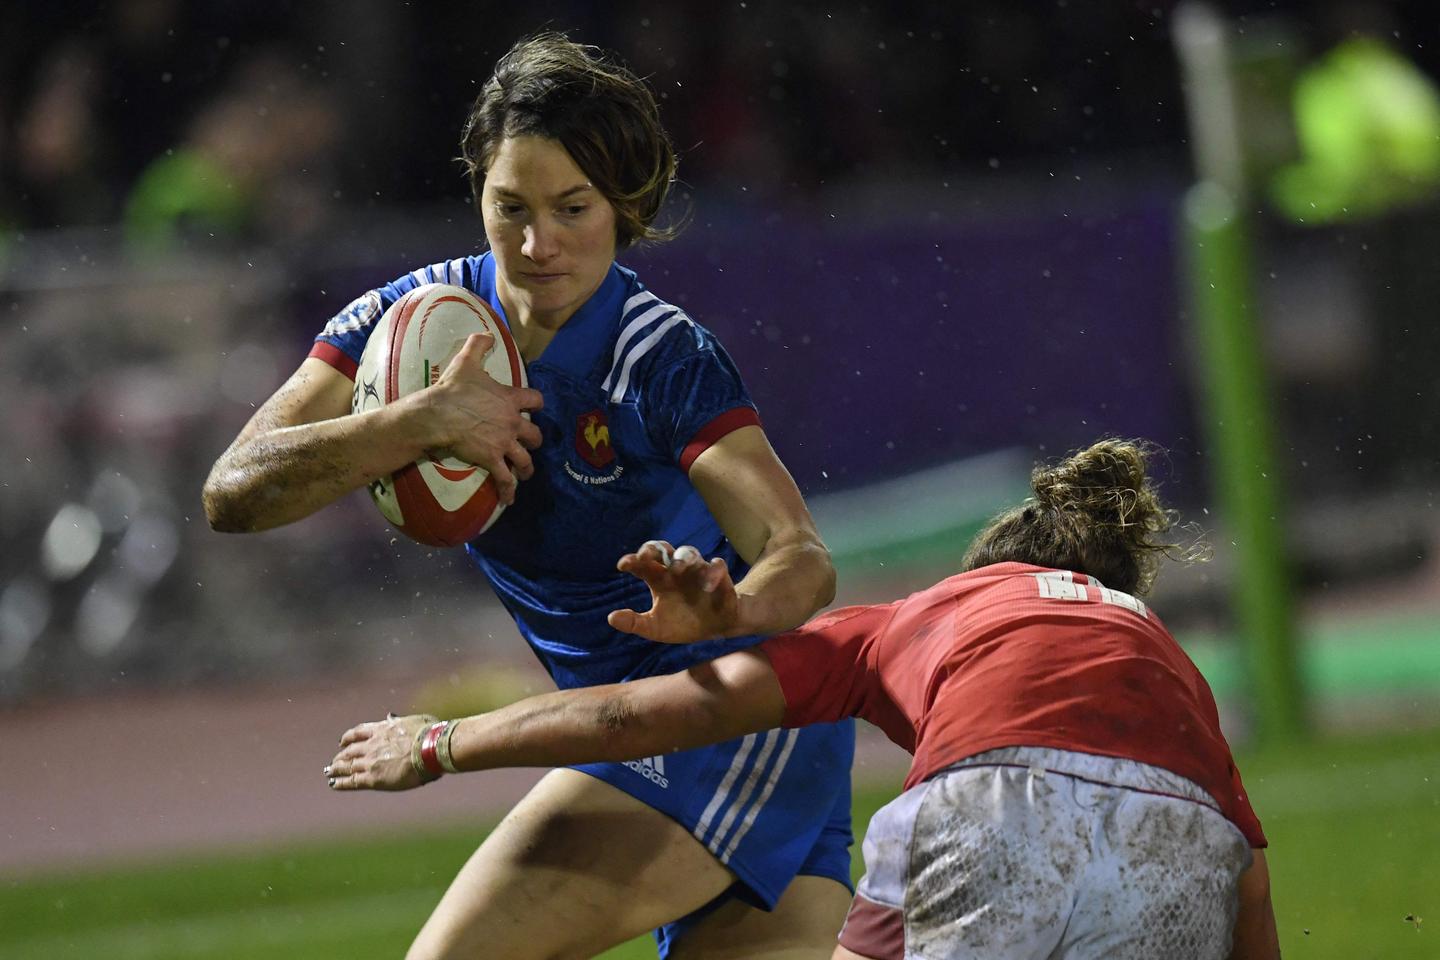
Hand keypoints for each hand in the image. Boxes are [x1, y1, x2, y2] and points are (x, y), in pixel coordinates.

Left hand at [326, 712, 435, 791]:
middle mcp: (371, 744)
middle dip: (340, 756)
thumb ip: (399, 721)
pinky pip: (352, 781)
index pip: (358, 733)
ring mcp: (370, 761)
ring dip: (336, 769)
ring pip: (347, 765)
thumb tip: (391, 716)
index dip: (348, 738)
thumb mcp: (414, 720)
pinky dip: (341, 782)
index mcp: (381, 729)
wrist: (430, 749)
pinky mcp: (373, 778)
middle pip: (349, 750)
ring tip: (330, 772)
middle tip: (334, 761)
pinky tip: (334, 784)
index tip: (342, 742)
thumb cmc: (429, 734)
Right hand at [421, 333, 543, 503]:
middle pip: (535, 434)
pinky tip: (509, 499)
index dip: (536, 403)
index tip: (534, 407)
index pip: (536, 400)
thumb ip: (479, 345)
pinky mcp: (492, 459)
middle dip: (534, 440)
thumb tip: (486, 333)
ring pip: (526, 459)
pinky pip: (506, 479)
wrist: (438, 414)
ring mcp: (504, 443)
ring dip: (527, 467)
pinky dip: (508, 490)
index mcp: (510, 399)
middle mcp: (513, 422)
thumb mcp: (466, 361)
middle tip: (529, 443)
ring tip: (525, 472)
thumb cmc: (452, 389)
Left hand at [607, 540, 739, 643]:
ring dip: (682, 558)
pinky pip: (718, 567)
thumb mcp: (655, 627)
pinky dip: (713, 573)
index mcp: (659, 579)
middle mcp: (677, 570)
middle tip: (644, 555)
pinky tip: (707, 586)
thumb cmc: (683, 623)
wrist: (715, 630)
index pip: (643, 563)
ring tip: (676, 569)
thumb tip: (611, 618)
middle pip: (663, 549)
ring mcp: (698, 571)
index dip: (632, 560)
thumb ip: (634, 623)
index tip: (622, 565)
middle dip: (654, 548)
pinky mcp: (719, 578)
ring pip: (689, 553)